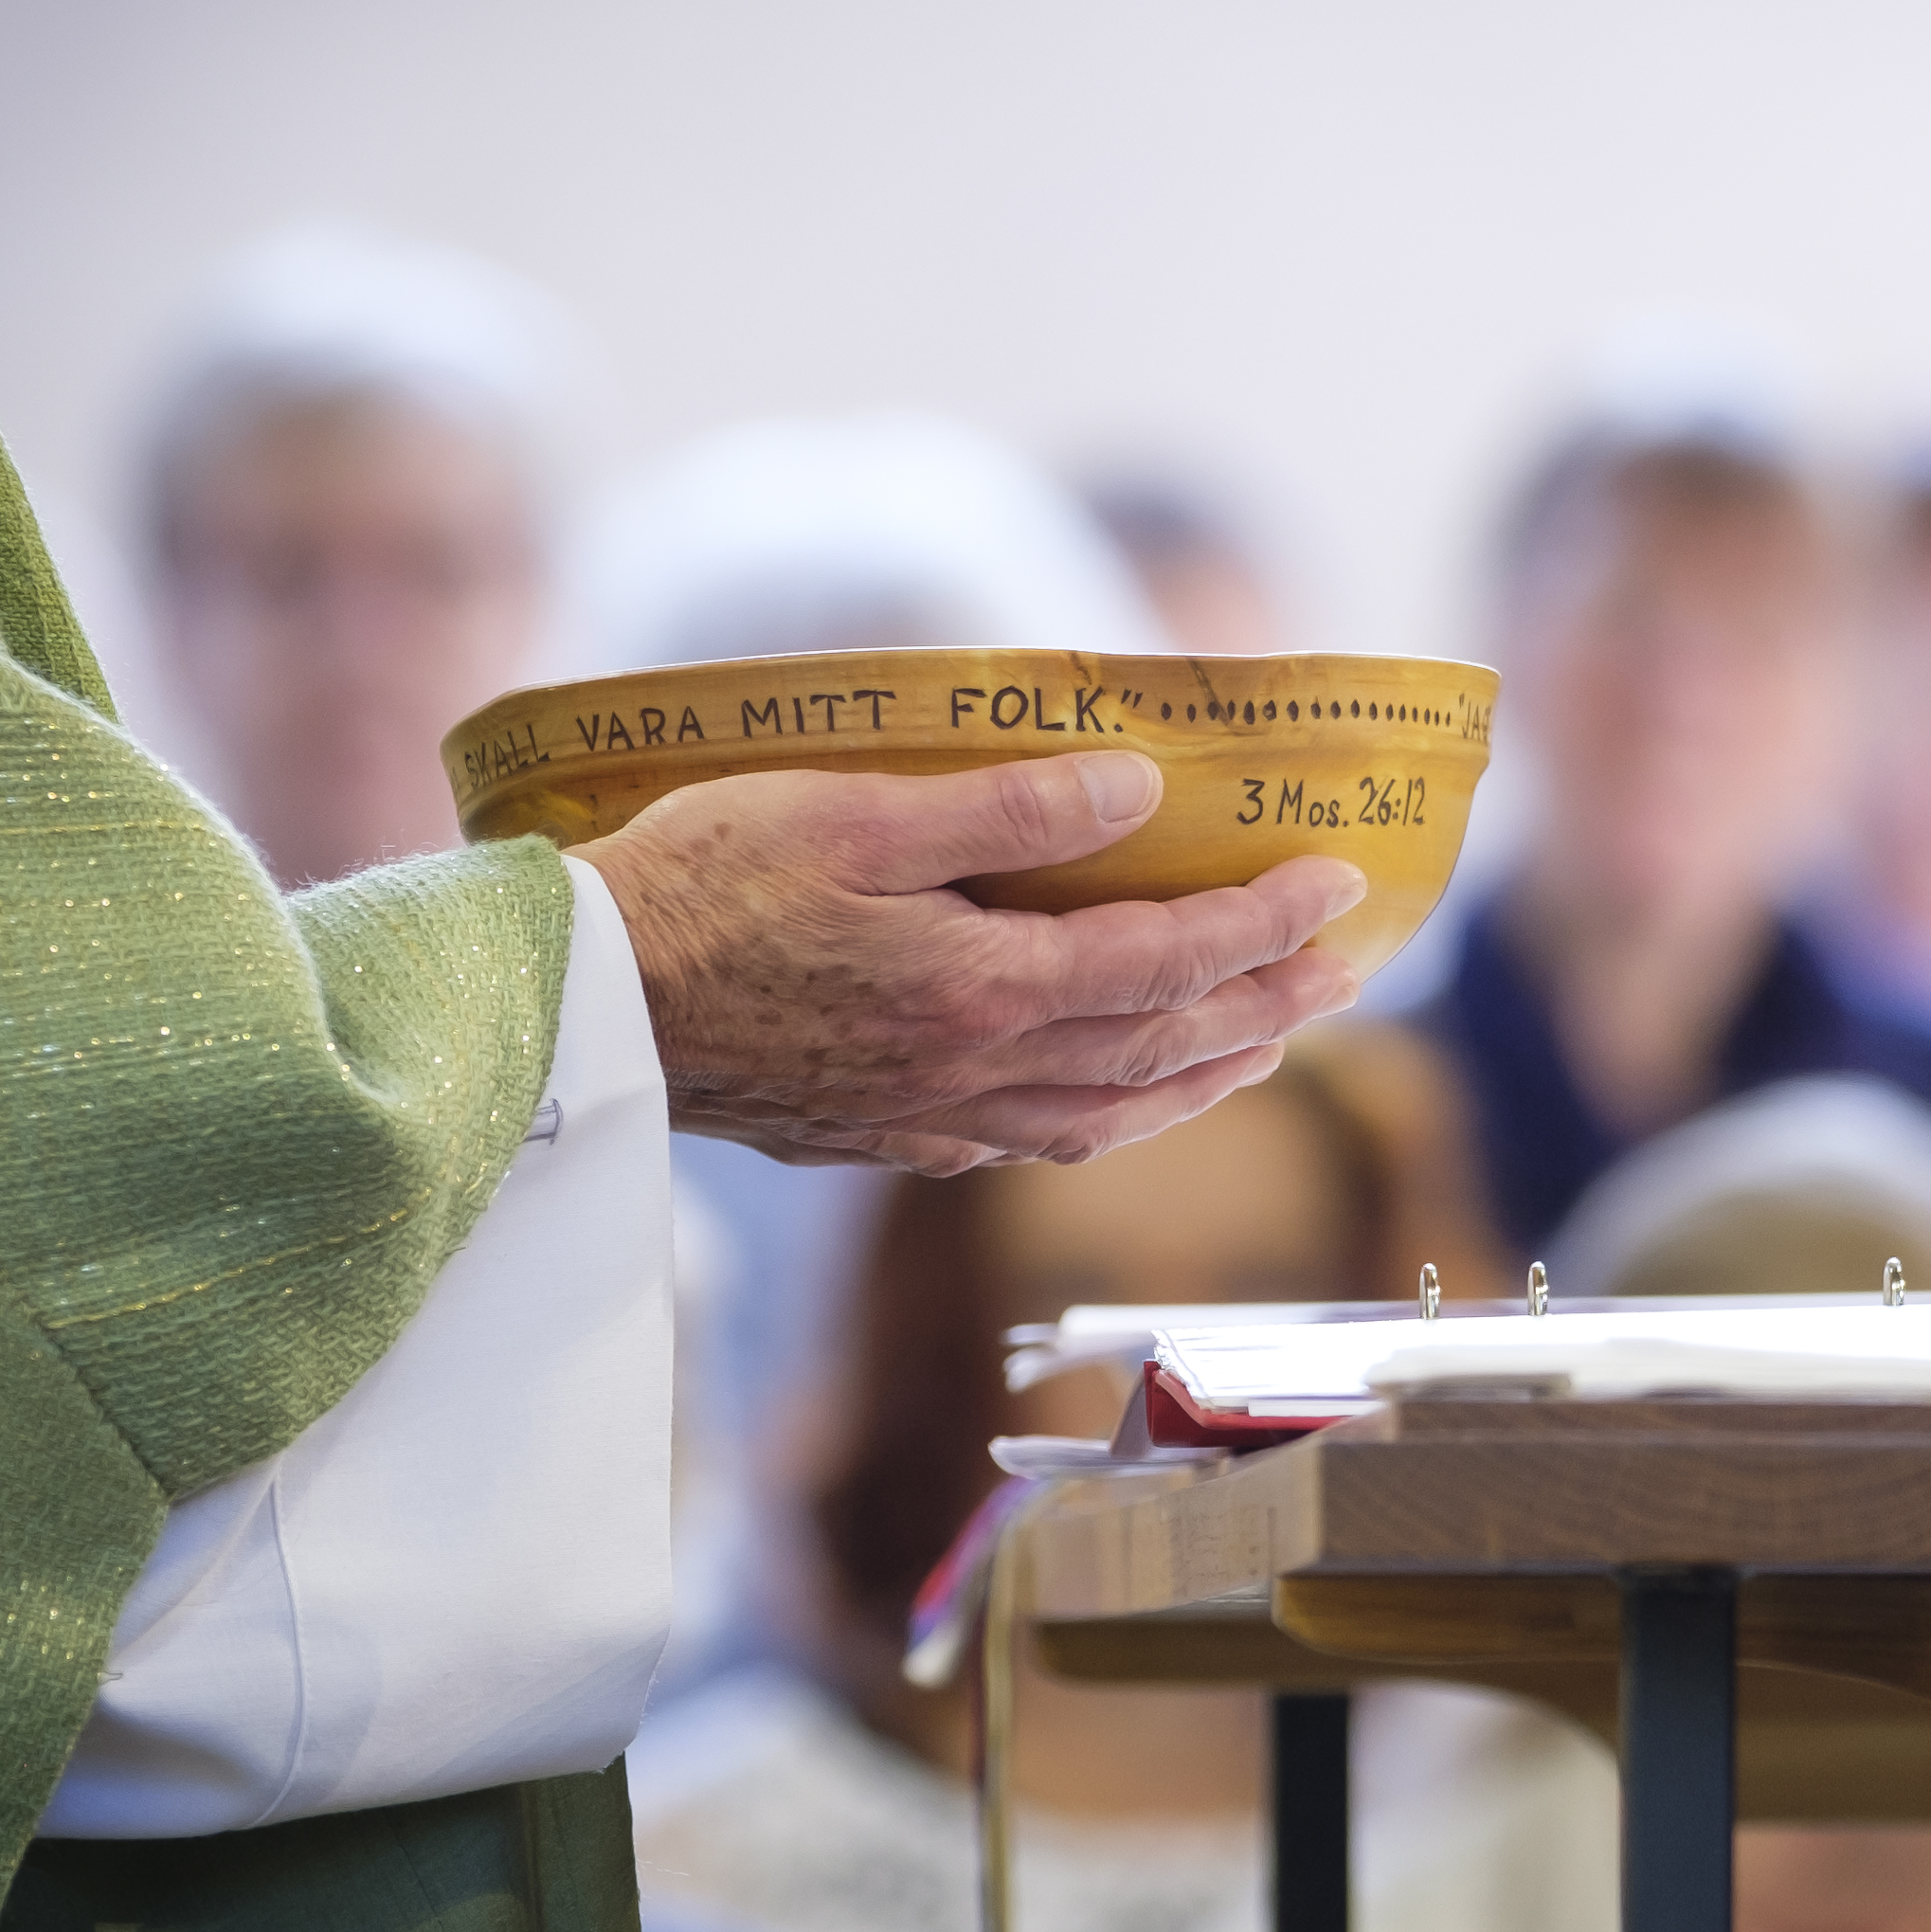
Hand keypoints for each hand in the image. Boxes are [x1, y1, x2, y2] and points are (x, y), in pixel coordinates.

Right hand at [569, 752, 1364, 1173]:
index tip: (1339, 884)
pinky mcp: (887, 1139)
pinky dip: (1114, 1118)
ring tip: (1270, 1038)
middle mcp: (977, 1072)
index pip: (1168, 958)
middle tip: (1346, 967)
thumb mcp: (853, 814)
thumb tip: (1135, 792)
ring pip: (1112, 1112)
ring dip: (1206, 1076)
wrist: (584, 1009)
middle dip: (1268, 1001)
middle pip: (1164, 1047)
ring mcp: (934, 1119)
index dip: (1265, 921)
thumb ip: (1005, 809)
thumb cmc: (700, 887)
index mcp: (983, 987)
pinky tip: (1124, 1101)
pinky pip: (1038, 1138)